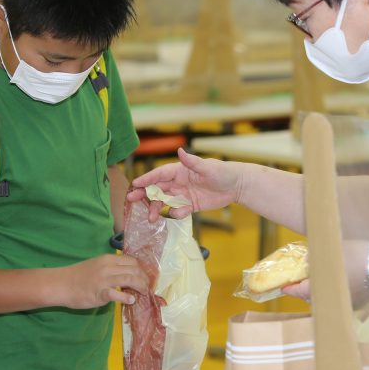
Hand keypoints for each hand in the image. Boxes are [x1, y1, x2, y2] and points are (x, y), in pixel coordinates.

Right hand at [59, 254, 148, 308]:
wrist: (61, 284)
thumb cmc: (78, 276)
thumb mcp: (96, 265)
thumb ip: (111, 268)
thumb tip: (126, 275)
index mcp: (108, 259)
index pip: (132, 261)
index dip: (141, 270)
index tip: (144, 278)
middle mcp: (108, 267)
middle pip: (134, 270)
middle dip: (143, 279)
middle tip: (146, 288)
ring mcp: (104, 279)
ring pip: (129, 279)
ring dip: (139, 287)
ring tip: (142, 293)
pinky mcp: (99, 292)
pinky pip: (116, 293)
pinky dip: (126, 297)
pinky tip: (130, 301)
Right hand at [128, 149, 242, 222]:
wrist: (237, 186)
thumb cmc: (223, 172)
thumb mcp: (208, 167)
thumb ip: (192, 162)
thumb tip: (180, 151)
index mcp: (180, 170)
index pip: (159, 174)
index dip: (147, 179)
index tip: (135, 184)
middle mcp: (179, 182)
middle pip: (157, 188)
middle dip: (144, 194)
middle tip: (131, 199)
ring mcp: (184, 194)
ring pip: (165, 201)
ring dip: (156, 208)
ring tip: (151, 218)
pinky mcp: (191, 205)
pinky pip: (179, 210)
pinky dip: (176, 213)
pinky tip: (179, 214)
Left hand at [279, 240, 368, 305]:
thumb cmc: (357, 255)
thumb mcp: (332, 250)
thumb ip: (314, 256)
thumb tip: (305, 261)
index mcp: (323, 288)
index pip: (300, 291)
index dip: (290, 289)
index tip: (283, 287)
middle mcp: (333, 299)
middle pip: (313, 298)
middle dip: (305, 290)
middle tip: (299, 281)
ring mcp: (346, 303)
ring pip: (327, 299)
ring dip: (319, 291)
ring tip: (316, 280)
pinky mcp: (358, 301)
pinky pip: (340, 298)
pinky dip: (333, 292)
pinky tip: (335, 282)